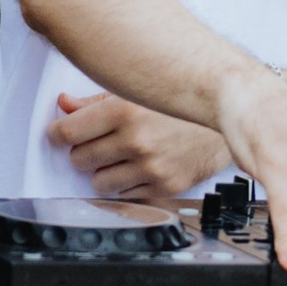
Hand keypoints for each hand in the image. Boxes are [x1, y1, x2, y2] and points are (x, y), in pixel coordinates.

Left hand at [50, 95, 227, 201]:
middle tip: (96, 142)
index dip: (57, 134)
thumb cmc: (181, 103)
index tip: (59, 134)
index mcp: (125, 111)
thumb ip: (95, 101)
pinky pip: (125, 195)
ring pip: (98, 182)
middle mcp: (137, 141)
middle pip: (79, 159)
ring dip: (103, 171)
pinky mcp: (164, 186)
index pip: (68, 132)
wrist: (228, 119)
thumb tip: (64, 106)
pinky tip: (140, 166)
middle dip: (82, 151)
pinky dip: (126, 183)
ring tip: (120, 155)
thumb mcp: (136, 91)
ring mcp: (151, 167)